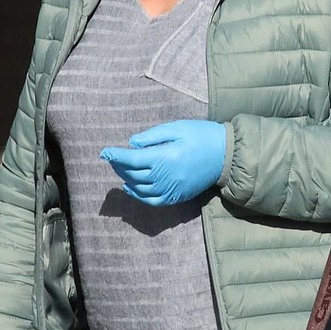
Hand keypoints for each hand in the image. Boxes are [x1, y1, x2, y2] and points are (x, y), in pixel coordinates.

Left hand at [101, 120, 225, 205]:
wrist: (226, 155)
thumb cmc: (202, 136)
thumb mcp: (177, 128)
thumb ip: (152, 136)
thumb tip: (131, 143)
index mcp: (163, 158)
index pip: (131, 160)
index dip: (115, 156)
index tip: (104, 152)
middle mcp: (164, 177)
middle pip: (132, 175)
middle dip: (119, 166)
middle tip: (113, 158)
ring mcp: (171, 189)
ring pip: (140, 189)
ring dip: (126, 180)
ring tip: (120, 170)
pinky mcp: (177, 196)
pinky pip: (153, 201)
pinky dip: (138, 196)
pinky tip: (131, 187)